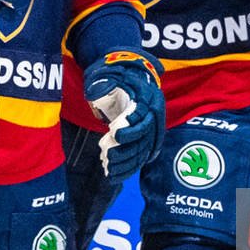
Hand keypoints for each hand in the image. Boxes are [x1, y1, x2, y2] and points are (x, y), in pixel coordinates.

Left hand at [84, 51, 163, 178]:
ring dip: (126, 163)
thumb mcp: (112, 74)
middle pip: (144, 137)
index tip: (115, 135)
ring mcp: (152, 129)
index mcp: (149, 97)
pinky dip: (128, 169)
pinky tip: (114, 176)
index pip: (144, 117)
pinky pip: (140, 158)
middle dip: (127, 149)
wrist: (132, 77)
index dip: (131, 128)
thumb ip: (104, 82)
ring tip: (109, 169)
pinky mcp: (147, 141)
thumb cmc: (119, 76)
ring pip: (143, 150)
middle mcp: (154, 115)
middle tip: (108, 156)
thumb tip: (94, 92)